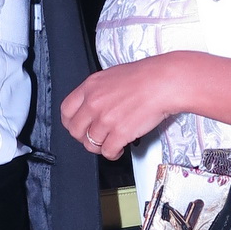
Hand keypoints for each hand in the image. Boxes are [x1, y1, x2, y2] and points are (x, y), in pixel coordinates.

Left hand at [61, 56, 185, 160]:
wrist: (164, 82)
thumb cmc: (145, 76)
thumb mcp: (112, 76)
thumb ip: (97, 91)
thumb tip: (92, 105)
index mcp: (90, 87)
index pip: (66, 110)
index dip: (71, 123)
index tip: (78, 126)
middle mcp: (94, 103)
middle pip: (75, 131)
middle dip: (84, 138)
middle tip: (95, 138)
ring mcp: (105, 119)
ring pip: (90, 144)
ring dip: (100, 147)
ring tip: (110, 142)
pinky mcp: (119, 132)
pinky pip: (108, 152)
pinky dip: (113, 154)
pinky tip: (119, 148)